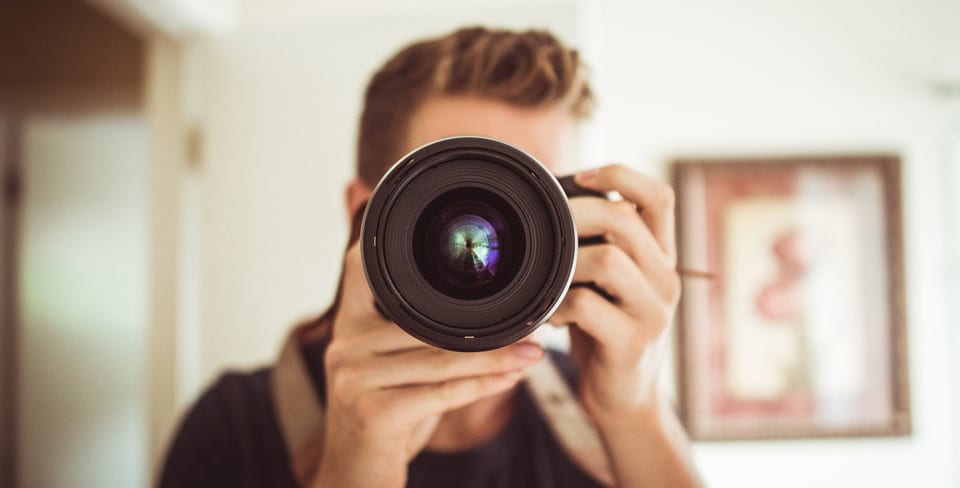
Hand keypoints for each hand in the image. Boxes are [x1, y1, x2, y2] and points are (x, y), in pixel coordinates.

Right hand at [313, 242, 544, 487]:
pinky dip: (482, 387)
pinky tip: (510, 379)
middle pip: (427, 327)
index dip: (400, 249)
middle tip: (531, 324)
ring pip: (441, 360)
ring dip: (495, 358)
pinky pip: (441, 395)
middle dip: (485, 329)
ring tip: (532, 352)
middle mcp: (344, 346)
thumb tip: (485, 317)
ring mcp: (355, 379)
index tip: (458, 245)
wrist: (353, 479)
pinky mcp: (373, 413)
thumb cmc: (383, 421)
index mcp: (347, 327)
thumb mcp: (391, 371)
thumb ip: (417, 338)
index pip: (362, 269)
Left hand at [549, 164, 680, 422]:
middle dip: (577, 213)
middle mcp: (666, 278)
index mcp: (661, 255)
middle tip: (546, 228)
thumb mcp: (608, 282)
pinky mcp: (632, 342)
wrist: (624, 396)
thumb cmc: (606, 329)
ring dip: (566, 262)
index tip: (582, 174)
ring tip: (549, 278)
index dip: (622, 175)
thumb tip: (552, 200)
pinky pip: (588, 307)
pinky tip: (548, 315)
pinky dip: (558, 305)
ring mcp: (653, 311)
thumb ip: (597, 245)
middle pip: (626, 219)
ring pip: (609, 259)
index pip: (659, 197)